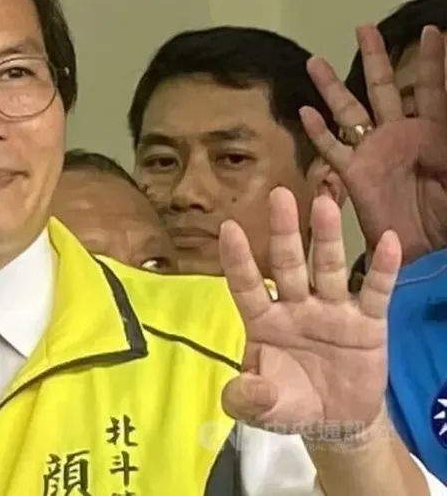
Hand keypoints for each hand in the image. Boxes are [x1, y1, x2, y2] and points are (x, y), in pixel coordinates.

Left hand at [219, 187, 400, 438]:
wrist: (335, 421)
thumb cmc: (288, 401)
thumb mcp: (264, 407)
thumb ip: (249, 399)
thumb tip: (238, 393)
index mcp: (263, 320)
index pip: (246, 285)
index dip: (237, 259)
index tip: (227, 227)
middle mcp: (296, 306)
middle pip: (288, 264)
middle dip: (283, 231)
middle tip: (278, 194)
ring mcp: (332, 310)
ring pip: (328, 268)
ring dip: (327, 238)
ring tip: (324, 204)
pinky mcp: (367, 322)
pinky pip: (375, 291)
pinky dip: (382, 268)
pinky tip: (388, 241)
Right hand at [300, 24, 446, 262]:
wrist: (430, 252)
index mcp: (434, 133)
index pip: (434, 88)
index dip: (433, 60)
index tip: (433, 30)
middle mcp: (401, 136)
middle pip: (385, 88)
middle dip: (374, 58)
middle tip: (362, 28)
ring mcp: (375, 153)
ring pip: (350, 111)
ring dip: (332, 87)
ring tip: (314, 61)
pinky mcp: (355, 175)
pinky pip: (332, 149)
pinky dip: (318, 132)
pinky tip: (305, 113)